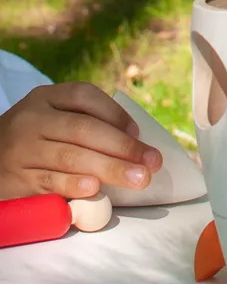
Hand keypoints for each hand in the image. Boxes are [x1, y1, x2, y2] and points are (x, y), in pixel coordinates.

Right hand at [0, 83, 162, 201]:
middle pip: (84, 129)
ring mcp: (23, 150)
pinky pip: (49, 181)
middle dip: (123, 147)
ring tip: (138, 178)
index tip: (138, 133)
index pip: (84, 96)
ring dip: (110, 168)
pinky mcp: (17, 179)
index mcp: (46, 98)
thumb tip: (133, 139)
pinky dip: (73, 185)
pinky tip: (95, 188)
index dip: (115, 113)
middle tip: (152, 163)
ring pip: (71, 157)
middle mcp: (33, 119)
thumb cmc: (33, 138)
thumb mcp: (51, 116)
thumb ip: (85, 120)